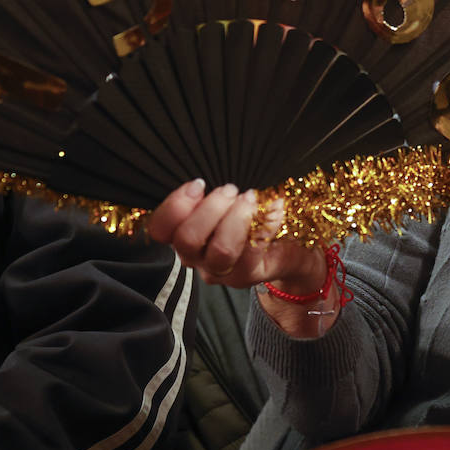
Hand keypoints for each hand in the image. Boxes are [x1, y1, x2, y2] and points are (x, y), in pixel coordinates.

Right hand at [150, 180, 322, 293]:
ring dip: (237, 219)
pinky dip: (265, 224)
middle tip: (232, 190)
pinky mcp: (248, 276)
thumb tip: (220, 174)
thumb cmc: (253, 215)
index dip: (175, 205)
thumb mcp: (231, 199)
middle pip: (187, 239)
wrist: (289, 246)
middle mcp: (196, 256)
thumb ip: (218, 191)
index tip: (199, 184)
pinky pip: (252, 252)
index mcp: (184, 234)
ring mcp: (221, 270)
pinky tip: (275, 210)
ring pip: (219, 251)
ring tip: (251, 199)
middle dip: (211, 208)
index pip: (160, 229)